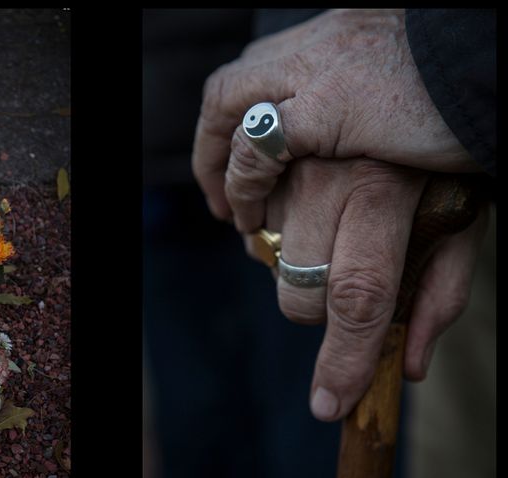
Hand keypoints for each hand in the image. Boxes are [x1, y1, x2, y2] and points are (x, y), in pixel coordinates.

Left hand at [192, 9, 479, 230]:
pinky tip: (250, 220)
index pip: (252, 74)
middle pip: (228, 92)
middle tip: (221, 197)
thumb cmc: (454, 85)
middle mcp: (311, 52)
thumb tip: (334, 153)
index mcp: (325, 44)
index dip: (230, 123)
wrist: (492, 62)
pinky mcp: (331, 106)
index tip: (233, 164)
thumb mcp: (390, 88)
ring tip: (233, 216)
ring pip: (229, 115)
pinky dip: (244, 185)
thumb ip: (351, 112)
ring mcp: (316, 74)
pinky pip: (258, 148)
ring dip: (218, 169)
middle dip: (212, 147)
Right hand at [252, 157, 487, 420]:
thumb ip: (440, 292)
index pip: (360, 295)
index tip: (329, 405)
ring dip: (294, 269)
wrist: (413, 80)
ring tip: (330, 235)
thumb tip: (410, 368)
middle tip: (345, 286)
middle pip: (301, 292)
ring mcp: (285, 166)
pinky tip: (304, 212)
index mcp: (384, 192)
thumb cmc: (446, 157)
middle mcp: (325, 178)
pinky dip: (273, 236)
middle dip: (319, 314)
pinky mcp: (263, 158)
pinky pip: (252, 226)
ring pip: (269, 262)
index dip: (344, 359)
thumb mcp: (463, 219)